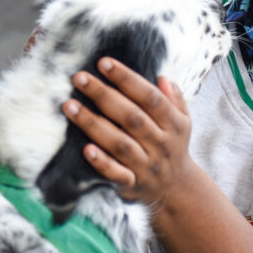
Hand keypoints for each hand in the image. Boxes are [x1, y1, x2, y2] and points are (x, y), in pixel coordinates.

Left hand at [62, 57, 197, 205]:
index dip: (127, 79)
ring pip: (119, 143)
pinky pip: (116, 174)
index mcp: (173, 124)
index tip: (104, 63)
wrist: (176, 189)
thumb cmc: (172, 145)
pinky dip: (102, 162)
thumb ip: (174, 99)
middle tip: (79, 78)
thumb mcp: (182, 121)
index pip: (150, 97)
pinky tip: (85, 149)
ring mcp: (147, 165)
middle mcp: (161, 143)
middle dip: (103, 95)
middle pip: (131, 117)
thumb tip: (162, 77)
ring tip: (70, 106)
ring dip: (93, 124)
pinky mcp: (132, 184)